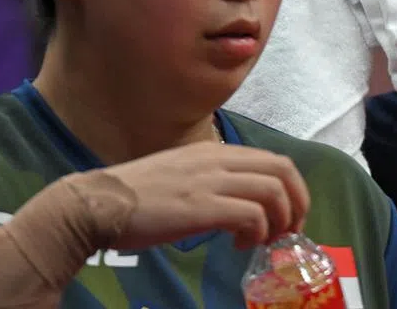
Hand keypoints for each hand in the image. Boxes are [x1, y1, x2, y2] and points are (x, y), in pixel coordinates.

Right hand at [103, 143, 310, 250]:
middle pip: (283, 170)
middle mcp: (217, 159)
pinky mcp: (201, 206)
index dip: (292, 189)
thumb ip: (213, 179)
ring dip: (279, 220)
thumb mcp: (183, 174)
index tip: (287, 217)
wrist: (99, 203)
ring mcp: (210, 181)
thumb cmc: (137, 195)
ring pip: (273, 191)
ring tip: (264, 241)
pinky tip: (239, 245)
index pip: (274, 160)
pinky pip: (251, 215)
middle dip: (297, 203)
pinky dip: (256, 232)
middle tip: (288, 231)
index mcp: (215, 151)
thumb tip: (239, 201)